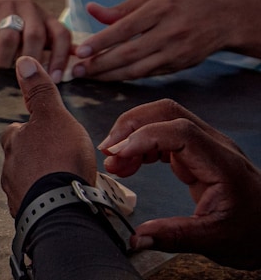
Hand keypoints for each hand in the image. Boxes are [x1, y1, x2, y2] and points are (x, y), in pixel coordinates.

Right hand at [0, 0, 71, 81]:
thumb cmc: (10, 21)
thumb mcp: (34, 27)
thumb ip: (52, 44)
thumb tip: (78, 59)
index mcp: (44, 16)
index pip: (61, 34)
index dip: (61, 58)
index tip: (54, 79)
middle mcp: (28, 9)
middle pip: (35, 36)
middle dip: (30, 60)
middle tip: (22, 74)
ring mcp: (5, 9)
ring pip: (9, 40)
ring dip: (5, 60)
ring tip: (1, 64)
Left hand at [0, 56, 97, 215]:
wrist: (62, 208)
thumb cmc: (59, 161)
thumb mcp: (54, 116)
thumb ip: (40, 91)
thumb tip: (24, 62)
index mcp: (15, 142)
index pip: (15, 130)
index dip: (28, 128)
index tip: (39, 130)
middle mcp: (10, 167)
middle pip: (18, 157)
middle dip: (32, 157)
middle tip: (53, 157)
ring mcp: (16, 192)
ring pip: (24, 181)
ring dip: (38, 179)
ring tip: (59, 180)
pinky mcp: (28, 213)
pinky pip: (34, 203)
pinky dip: (44, 199)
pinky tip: (58, 200)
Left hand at [71, 0, 231, 79]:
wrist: (221, 20)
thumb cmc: (179, 3)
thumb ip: (121, 7)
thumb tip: (90, 10)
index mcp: (162, 9)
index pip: (126, 28)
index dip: (102, 40)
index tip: (81, 50)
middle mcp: (171, 32)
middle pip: (130, 52)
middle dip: (100, 63)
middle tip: (76, 69)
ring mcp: (176, 52)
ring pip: (138, 69)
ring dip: (109, 75)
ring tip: (87, 75)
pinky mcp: (178, 66)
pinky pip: (146, 74)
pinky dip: (125, 76)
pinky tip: (107, 76)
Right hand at [98, 99, 260, 269]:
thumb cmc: (252, 232)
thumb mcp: (215, 240)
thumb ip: (174, 236)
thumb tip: (138, 237)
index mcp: (221, 163)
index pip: (178, 131)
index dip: (143, 138)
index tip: (117, 155)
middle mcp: (214, 146)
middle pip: (167, 113)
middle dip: (131, 127)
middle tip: (108, 152)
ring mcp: (205, 146)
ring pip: (162, 119)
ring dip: (132, 134)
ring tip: (114, 163)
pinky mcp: (197, 153)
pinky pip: (164, 135)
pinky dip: (141, 144)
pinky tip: (129, 163)